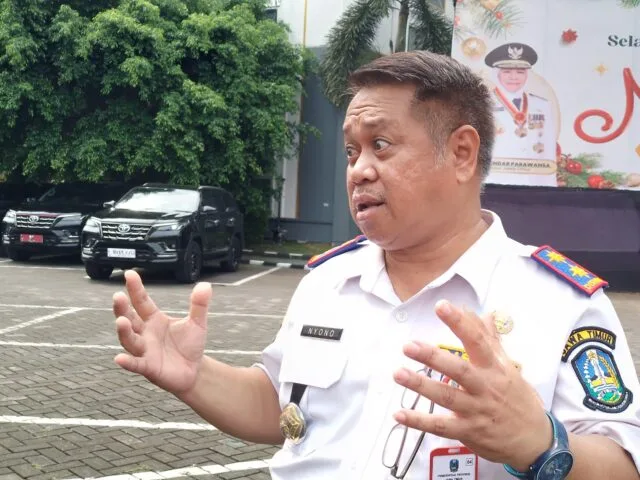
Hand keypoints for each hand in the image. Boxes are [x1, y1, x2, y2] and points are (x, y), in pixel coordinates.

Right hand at [113, 269, 211, 394]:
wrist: (195, 370)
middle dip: (122, 308)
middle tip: (118, 296)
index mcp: (154, 319)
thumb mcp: (197, 323)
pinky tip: (119, 359)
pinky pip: (136, 364)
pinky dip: (128, 362)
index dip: (135, 288)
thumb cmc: (190, 345)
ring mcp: (144, 350)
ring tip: (120, 321)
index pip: (142, 301)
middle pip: (130, 318)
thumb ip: (199, 305)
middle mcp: (145, 333)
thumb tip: (205, 285)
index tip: (129, 274)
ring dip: (124, 331)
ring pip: (130, 340)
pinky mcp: (148, 367)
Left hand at [392, 299, 551, 470]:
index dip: (460, 322)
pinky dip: (419, 421)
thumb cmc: (519, 399)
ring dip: (420, 385)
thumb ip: (491, 340)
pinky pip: (440, 426)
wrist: (534, 441)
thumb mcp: (508, 367)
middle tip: (409, 346)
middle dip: (433, 357)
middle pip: (459, 370)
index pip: (477, 340)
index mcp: (495, 368)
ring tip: (398, 373)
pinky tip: (399, 413)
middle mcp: (485, 387)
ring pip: (446, 396)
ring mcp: (476, 410)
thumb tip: (485, 314)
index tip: (441, 306)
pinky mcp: (468, 431)